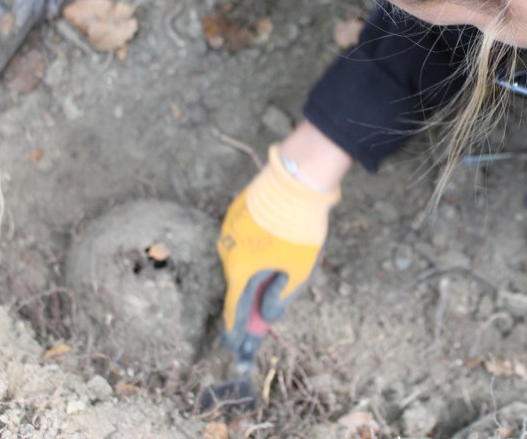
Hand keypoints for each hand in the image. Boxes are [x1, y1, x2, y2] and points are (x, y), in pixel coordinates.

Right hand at [217, 144, 339, 367]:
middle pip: (239, 282)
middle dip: (249, 299)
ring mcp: (229, 228)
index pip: (234, 307)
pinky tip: (272, 245)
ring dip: (255, 269)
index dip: (236, 329)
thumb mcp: (299, 270)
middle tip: (258, 316)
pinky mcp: (236, 211)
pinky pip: (245, 238)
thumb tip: (268, 312)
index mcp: (240, 269)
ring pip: (242, 258)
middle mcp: (227, 250)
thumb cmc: (299, 229)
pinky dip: (255, 248)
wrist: (295, 181)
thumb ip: (281, 296)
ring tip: (275, 272)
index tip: (235, 345)